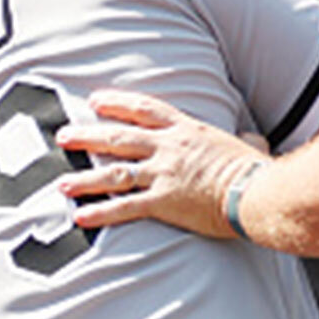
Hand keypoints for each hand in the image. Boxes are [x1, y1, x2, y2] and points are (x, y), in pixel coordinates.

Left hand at [54, 90, 265, 237]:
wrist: (257, 192)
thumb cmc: (256, 171)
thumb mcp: (249, 146)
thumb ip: (245, 140)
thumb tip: (253, 140)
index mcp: (187, 130)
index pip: (145, 109)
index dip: (117, 103)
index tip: (95, 100)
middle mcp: (168, 148)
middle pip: (119, 137)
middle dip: (88, 136)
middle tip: (64, 135)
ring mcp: (162, 174)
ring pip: (113, 172)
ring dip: (85, 178)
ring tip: (62, 182)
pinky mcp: (162, 202)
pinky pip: (124, 207)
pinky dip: (100, 212)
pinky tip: (80, 217)